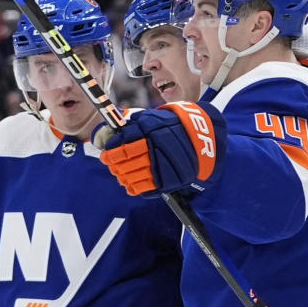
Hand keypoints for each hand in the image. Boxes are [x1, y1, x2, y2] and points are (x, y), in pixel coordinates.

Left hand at [100, 101, 225, 195]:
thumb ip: (134, 125)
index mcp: (151, 132)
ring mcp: (164, 165)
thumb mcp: (153, 119)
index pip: (124, 146)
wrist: (201, 138)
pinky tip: (130, 185)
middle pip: (127, 163)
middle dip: (116, 166)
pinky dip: (136, 188)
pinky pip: (147, 188)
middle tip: (112, 166)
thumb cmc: (172, 127)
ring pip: (134, 176)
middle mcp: (156, 148)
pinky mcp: (170, 179)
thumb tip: (113, 130)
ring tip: (121, 175)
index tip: (106, 156)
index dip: (111, 153)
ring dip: (123, 177)